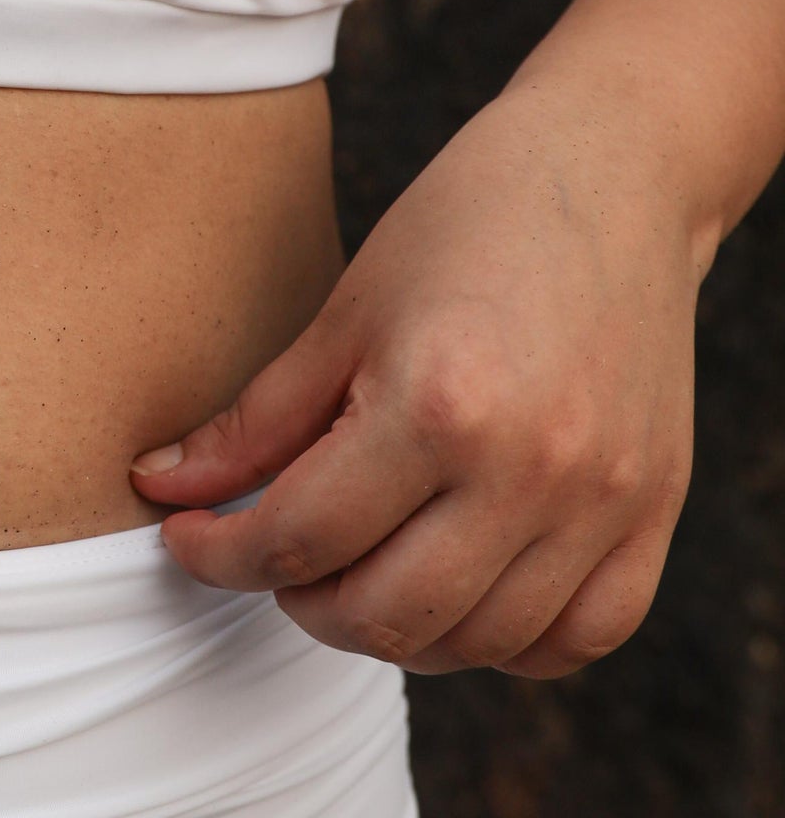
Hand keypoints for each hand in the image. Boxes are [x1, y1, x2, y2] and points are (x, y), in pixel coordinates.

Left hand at [129, 90, 701, 678]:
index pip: (297, 540)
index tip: (187, 538)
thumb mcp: (345, 311)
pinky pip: (576, 638)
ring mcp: (603, 501)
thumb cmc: (468, 223)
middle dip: (299, 602)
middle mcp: (530, 470)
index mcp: (437, 405)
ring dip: (394, 629)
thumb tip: (160, 490)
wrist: (616, 173)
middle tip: (276, 555)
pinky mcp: (656, 513)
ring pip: (474, 644)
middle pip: (383, 616)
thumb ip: (255, 422)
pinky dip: (506, 641)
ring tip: (358, 568)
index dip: (218, 555)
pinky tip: (458, 589)